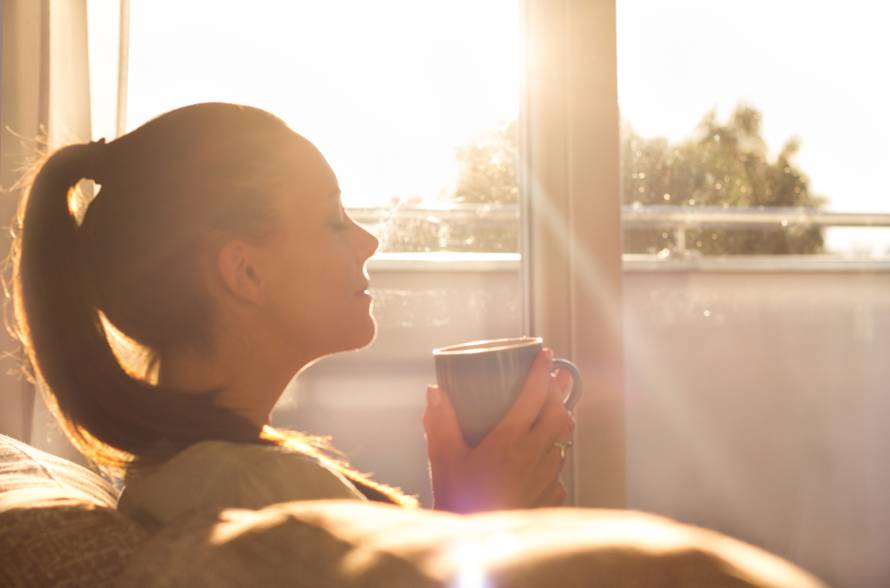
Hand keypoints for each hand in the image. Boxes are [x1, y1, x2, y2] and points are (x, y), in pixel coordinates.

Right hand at [423, 348, 574, 512]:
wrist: (476, 548)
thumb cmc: (458, 499)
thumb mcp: (443, 458)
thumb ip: (439, 422)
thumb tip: (435, 391)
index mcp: (509, 440)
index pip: (534, 394)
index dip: (541, 371)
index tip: (545, 354)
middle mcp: (535, 454)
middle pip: (559, 412)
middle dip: (559, 390)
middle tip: (556, 375)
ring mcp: (547, 476)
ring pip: (564, 438)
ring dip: (560, 419)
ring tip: (552, 408)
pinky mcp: (551, 495)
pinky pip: (559, 466)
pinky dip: (555, 452)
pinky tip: (543, 454)